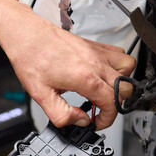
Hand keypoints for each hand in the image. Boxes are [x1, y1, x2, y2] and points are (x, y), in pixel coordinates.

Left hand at [0, 2, 135, 128]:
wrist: (26, 34)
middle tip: (98, 108)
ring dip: (120, 83)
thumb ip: (62, 114)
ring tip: (103, 90)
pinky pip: (119, 54)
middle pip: (125, 89)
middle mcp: (95, 63)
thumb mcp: (41, 95)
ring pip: (128, 69)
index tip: (97, 121)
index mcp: (85, 78)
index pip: (113, 103)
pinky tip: (102, 73)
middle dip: (114, 104)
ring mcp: (97, 52)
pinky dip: (117, 66)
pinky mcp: (94, 45)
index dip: (107, 119)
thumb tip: (79, 120)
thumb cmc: (31, 58)